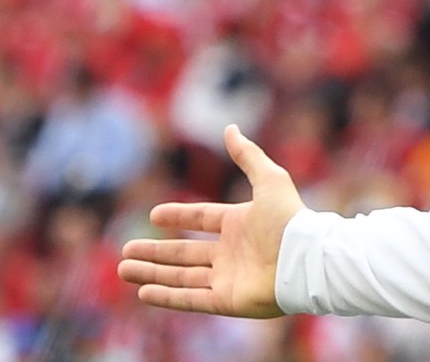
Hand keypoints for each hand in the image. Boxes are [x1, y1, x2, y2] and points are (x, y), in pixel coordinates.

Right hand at [118, 124, 304, 316]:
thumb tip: (230, 127)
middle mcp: (232, 252)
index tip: (154, 215)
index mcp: (241, 224)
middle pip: (185, 253)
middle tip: (125, 250)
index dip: (179, 216)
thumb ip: (247, 155)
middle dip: (155, 252)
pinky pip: (190, 299)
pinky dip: (166, 296)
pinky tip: (143, 292)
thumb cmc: (290, 219)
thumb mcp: (269, 178)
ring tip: (123, 270)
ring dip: (151, 273)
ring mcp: (228, 278)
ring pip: (181, 277)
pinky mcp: (227, 300)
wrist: (306, 259)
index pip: (202, 219)